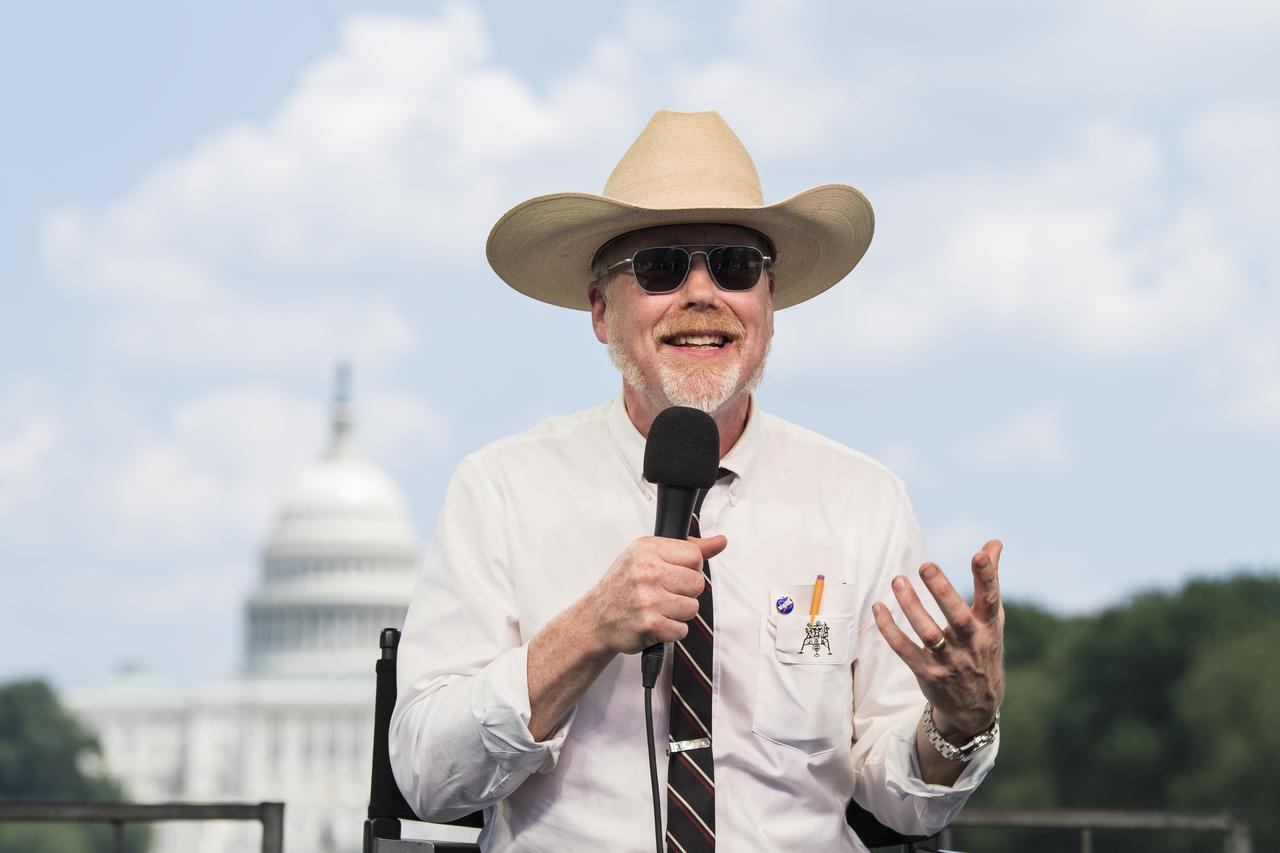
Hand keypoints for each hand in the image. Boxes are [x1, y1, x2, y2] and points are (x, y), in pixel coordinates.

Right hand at [583, 535, 726, 654]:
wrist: (595, 619)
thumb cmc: (623, 586)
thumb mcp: (648, 556)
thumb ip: (686, 549)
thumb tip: (720, 541)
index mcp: (646, 549)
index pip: (695, 556)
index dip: (690, 568)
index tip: (674, 574)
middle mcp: (646, 571)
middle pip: (697, 583)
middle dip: (685, 592)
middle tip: (664, 594)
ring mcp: (648, 599)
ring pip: (693, 608)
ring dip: (679, 613)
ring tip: (658, 609)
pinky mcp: (650, 625)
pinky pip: (682, 630)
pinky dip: (671, 631)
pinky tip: (655, 623)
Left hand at [872, 540, 1004, 740]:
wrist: (977, 706)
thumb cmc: (982, 648)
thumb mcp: (992, 619)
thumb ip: (989, 581)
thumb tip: (994, 543)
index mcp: (988, 627)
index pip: (990, 599)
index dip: (987, 577)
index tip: (979, 554)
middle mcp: (971, 644)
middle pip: (957, 617)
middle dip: (942, 591)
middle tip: (925, 565)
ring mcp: (949, 661)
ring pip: (929, 633)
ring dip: (911, 606)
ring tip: (898, 581)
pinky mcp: (927, 673)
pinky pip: (905, 650)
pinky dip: (890, 630)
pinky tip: (879, 607)